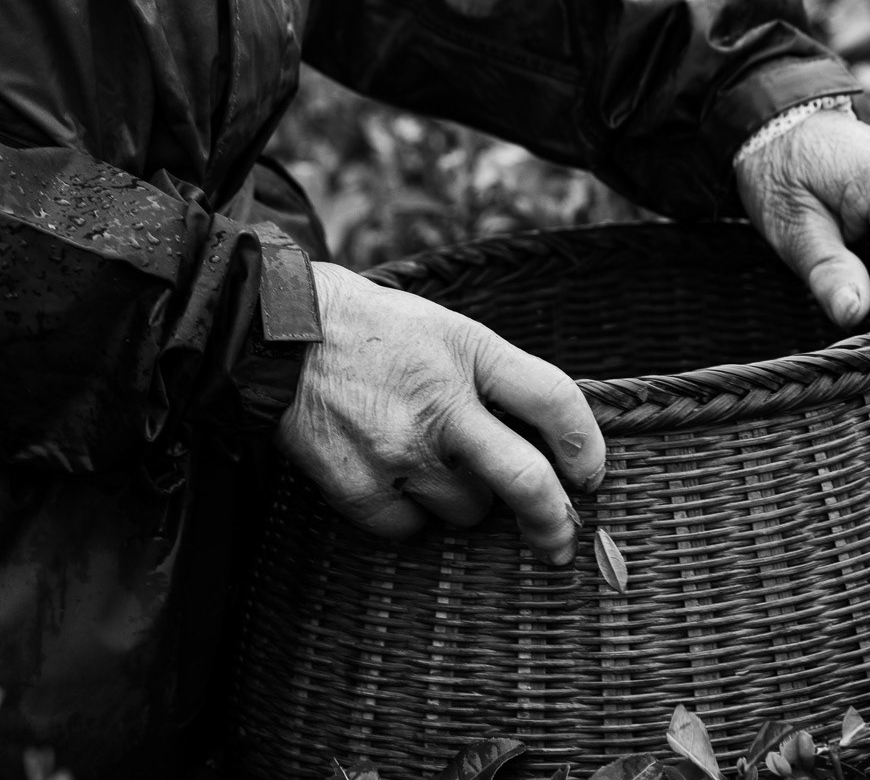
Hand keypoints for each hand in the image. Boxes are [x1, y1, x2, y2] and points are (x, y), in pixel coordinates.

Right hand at [275, 261, 606, 562]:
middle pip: (526, 481)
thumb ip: (492, 377)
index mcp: (468, 351)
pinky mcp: (358, 486)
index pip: (554, 399)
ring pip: (466, 511)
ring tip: (430, 461)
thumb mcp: (445, 328)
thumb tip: (546, 442)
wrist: (280, 333)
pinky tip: (391, 477)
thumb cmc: (374, 331)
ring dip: (463, 499)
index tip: (590, 474)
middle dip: (554, 521)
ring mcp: (399, 450)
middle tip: (560, 541)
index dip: (587, 444)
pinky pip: (410, 530)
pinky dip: (409, 516)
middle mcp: (441, 403)